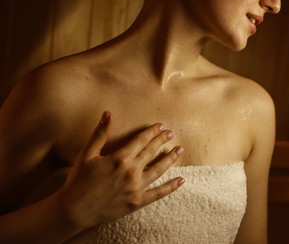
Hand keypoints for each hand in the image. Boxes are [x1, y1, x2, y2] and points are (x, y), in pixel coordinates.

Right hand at [57, 111, 183, 230]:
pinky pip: (158, 193)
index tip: (161, 126)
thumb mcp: (88, 154)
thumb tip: (108, 113)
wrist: (74, 210)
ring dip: (170, 159)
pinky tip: (181, 180)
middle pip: (151, 152)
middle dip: (162, 141)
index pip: (141, 140)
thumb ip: (100, 133)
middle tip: (171, 133)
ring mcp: (136, 187)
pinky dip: (171, 187)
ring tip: (180, 150)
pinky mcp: (137, 201)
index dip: (152, 132)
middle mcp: (131, 171)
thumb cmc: (78, 180)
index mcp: (119, 158)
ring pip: (159, 169)